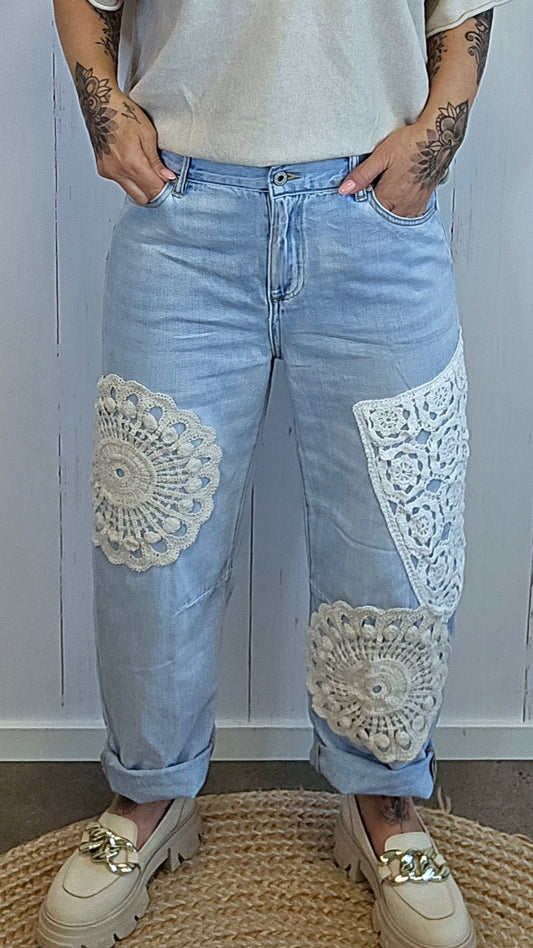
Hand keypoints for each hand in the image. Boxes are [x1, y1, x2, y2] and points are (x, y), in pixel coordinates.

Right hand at [75, 67, 175, 204]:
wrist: (99, 105)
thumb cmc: (123, 114)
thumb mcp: (148, 134)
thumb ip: (156, 161)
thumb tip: (167, 178)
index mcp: (131, 162)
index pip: (153, 190)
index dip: (165, 189)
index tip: (170, 183)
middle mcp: (118, 171)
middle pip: (142, 198)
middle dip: (153, 192)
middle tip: (160, 179)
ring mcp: (108, 172)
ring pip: (131, 192)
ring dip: (142, 186)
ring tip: (147, 169)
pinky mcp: (103, 170)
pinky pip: (121, 183)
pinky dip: (131, 179)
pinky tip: (133, 164)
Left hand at [338, 121, 444, 217]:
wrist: (439, 137)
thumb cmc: (412, 144)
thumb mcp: (381, 156)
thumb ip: (362, 175)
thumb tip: (345, 189)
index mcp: (389, 197)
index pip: (368, 212)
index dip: (362, 205)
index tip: (360, 196)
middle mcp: (402, 205)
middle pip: (382, 216)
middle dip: (375, 209)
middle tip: (375, 191)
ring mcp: (414, 205)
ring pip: (395, 217)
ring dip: (389, 210)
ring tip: (387, 194)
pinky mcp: (423, 201)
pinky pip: (409, 214)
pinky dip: (402, 210)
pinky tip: (399, 200)